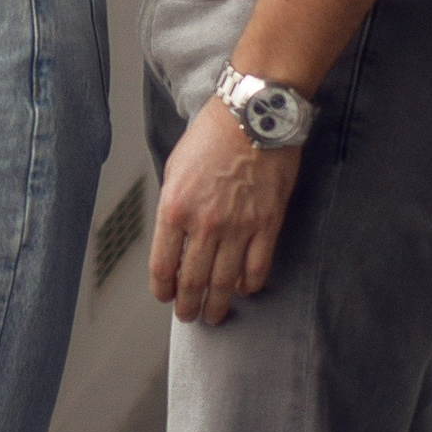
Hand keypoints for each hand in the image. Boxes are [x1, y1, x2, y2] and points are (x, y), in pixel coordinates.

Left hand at [150, 98, 301, 326]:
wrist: (254, 115)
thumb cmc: (212, 135)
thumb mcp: (175, 168)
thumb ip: (173, 205)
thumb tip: (174, 237)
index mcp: (174, 207)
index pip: (163, 265)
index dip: (163, 289)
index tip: (165, 297)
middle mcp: (204, 223)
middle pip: (193, 281)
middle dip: (188, 306)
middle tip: (189, 316)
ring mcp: (238, 226)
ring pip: (224, 282)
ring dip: (218, 305)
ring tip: (215, 314)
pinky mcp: (267, 224)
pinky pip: (257, 268)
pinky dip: (249, 285)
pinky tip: (243, 290)